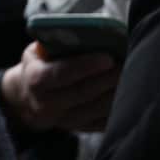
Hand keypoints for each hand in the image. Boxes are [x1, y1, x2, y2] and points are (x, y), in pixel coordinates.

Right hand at [0, 41, 119, 132]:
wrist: (28, 96)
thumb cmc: (39, 65)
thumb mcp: (36, 52)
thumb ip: (54, 44)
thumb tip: (81, 32)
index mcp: (36, 80)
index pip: (61, 73)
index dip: (85, 66)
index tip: (107, 57)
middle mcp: (48, 103)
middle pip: (84, 91)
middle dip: (109, 78)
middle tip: (127, 63)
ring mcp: (65, 119)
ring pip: (98, 108)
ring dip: (117, 92)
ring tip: (131, 76)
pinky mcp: (81, 128)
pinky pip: (105, 121)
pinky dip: (119, 107)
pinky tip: (128, 92)